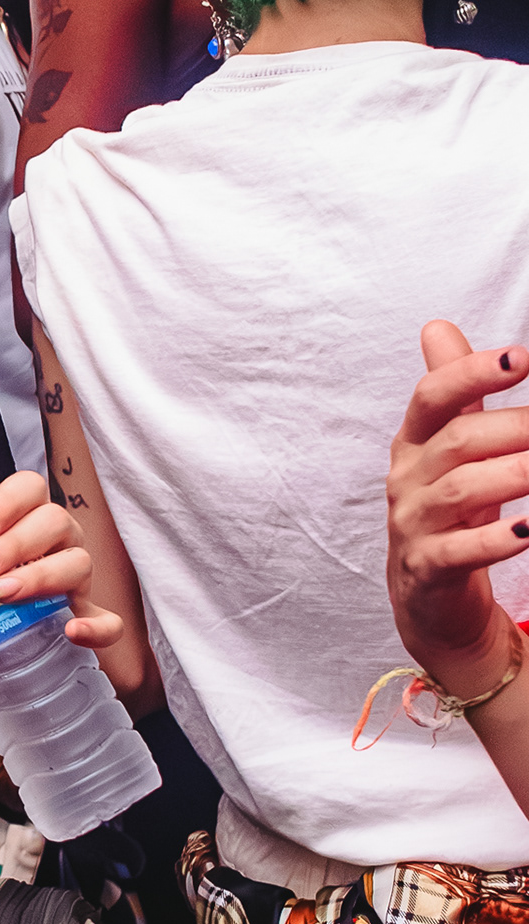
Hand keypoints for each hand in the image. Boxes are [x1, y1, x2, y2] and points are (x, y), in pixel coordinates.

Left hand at [0, 470, 121, 653]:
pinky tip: (71, 632)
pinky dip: (96, 627)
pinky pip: (108, 621)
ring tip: (2, 594)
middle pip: (54, 520)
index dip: (6, 503)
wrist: (6, 637)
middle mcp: (58, 540)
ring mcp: (77, 578)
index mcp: (25, 520)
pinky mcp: (88, 616)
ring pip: (78, 561)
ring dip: (40, 575)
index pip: (29, 488)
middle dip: (15, 543)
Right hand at [386, 322, 528, 692]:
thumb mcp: (447, 446)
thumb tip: (436, 327)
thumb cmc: (448, 509)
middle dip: (518, 427)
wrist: (428, 596)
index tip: (523, 357)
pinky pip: (461, 551)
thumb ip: (451, 388)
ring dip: (518, 475)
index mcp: (413, 441)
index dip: (473, 372)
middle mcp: (406, 478)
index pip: (432, 395)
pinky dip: (500, 539)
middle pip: (458, 440)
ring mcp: (413, 525)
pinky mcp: (427, 570)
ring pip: (463, 491)